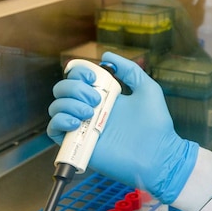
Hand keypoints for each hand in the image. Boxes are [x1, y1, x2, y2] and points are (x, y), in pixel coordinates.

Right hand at [47, 52, 197, 202]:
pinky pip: (54, 129)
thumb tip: (106, 56)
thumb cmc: (156, 125)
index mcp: (105, 96)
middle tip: (97, 98)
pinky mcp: (79, 144)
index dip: (80, 72)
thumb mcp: (147, 89)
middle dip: (74, 87)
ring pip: (56, 107)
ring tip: (90, 112)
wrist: (157, 155)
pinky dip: (60, 120)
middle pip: (63, 90)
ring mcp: (84, 127)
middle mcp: (91, 110)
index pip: (78, 78)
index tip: (95, 77)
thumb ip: (130, 70)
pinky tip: (78, 121)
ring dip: (69, 103)